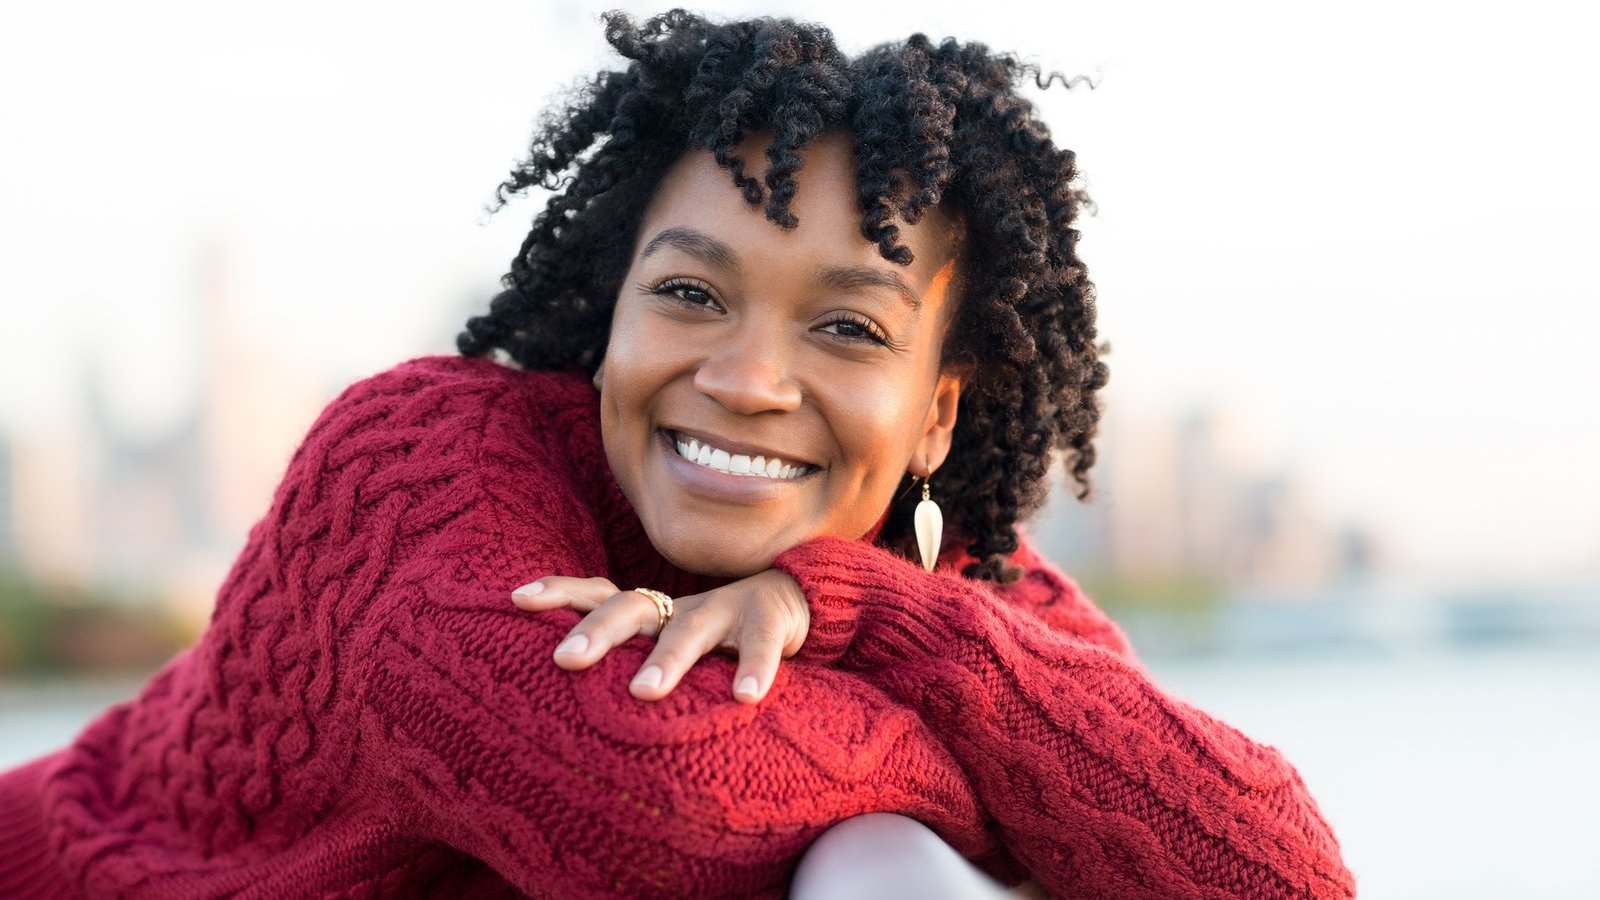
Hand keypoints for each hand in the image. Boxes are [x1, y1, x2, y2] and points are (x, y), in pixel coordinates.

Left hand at [510, 569, 808, 704]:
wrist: (796, 597)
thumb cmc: (719, 636)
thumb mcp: (671, 643)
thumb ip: (633, 662)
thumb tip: (565, 708)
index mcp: (653, 612)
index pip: (597, 594)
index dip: (559, 593)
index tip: (516, 599)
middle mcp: (680, 607)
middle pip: (631, 608)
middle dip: (597, 631)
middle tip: (565, 658)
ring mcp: (724, 610)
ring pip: (690, 630)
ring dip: (666, 659)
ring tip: (642, 691)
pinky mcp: (768, 621)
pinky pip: (758, 646)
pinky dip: (753, 669)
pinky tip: (744, 698)